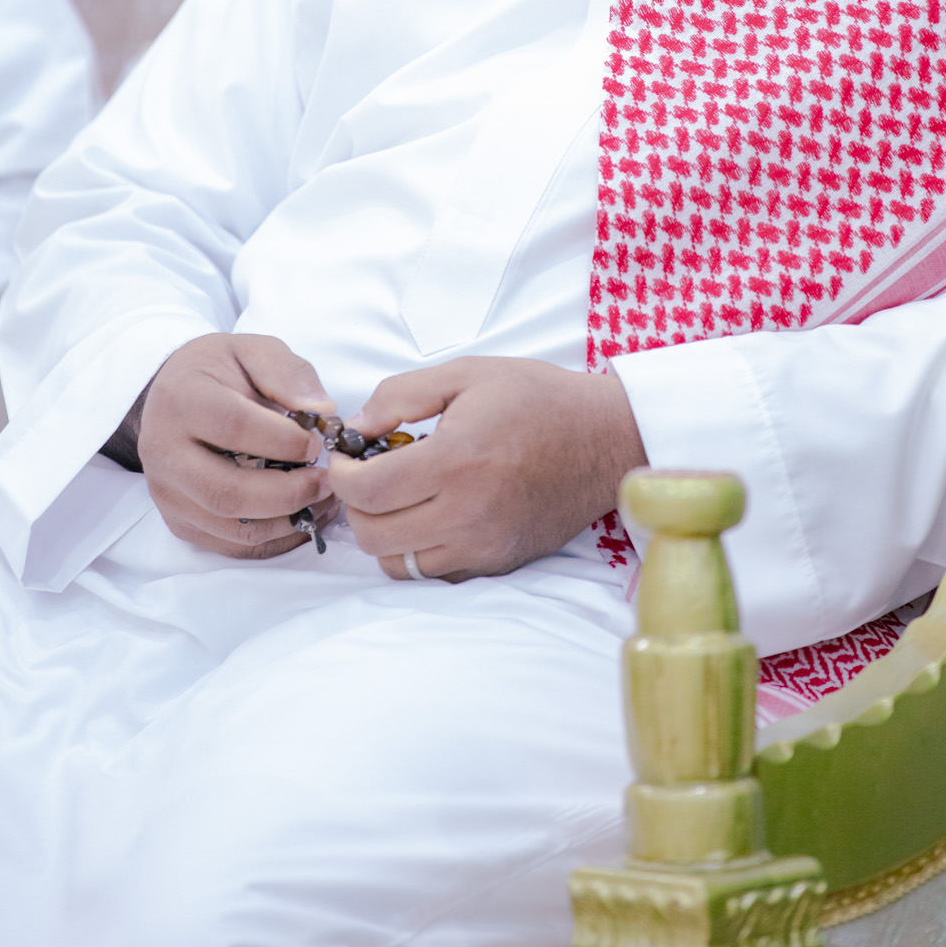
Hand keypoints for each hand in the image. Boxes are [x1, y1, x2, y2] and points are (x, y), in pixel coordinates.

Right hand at [137, 333, 339, 558]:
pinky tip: (302, 514)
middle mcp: (163, 451)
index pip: (232, 427)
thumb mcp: (254, 350)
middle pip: (226, 491)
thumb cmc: (221, 370)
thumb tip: (321, 412)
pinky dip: (273, 537)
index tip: (317, 441)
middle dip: (288, 493)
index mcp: (181, 399)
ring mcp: (167, 492)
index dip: (282, 440)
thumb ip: (288, 374)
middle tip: (326, 481)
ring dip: (285, 520)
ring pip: (230, 526)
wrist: (174, 393)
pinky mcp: (179, 520)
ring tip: (322, 499)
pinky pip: (229, 544)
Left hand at [327, 356, 646, 581]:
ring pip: (397, 564)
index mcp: (455, 460)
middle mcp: (466, 513)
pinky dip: (417, 549)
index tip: (345, 458)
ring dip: (385, 531)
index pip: (367, 491)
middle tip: (368, 475)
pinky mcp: (497, 562)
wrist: (604, 438)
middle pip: (374, 535)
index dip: (340, 475)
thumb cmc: (537, 399)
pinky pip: (434, 572)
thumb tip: (357, 428)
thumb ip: (401, 395)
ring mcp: (483, 545)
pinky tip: (430, 514)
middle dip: (357, 504)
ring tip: (399, 497)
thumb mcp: (467, 374)